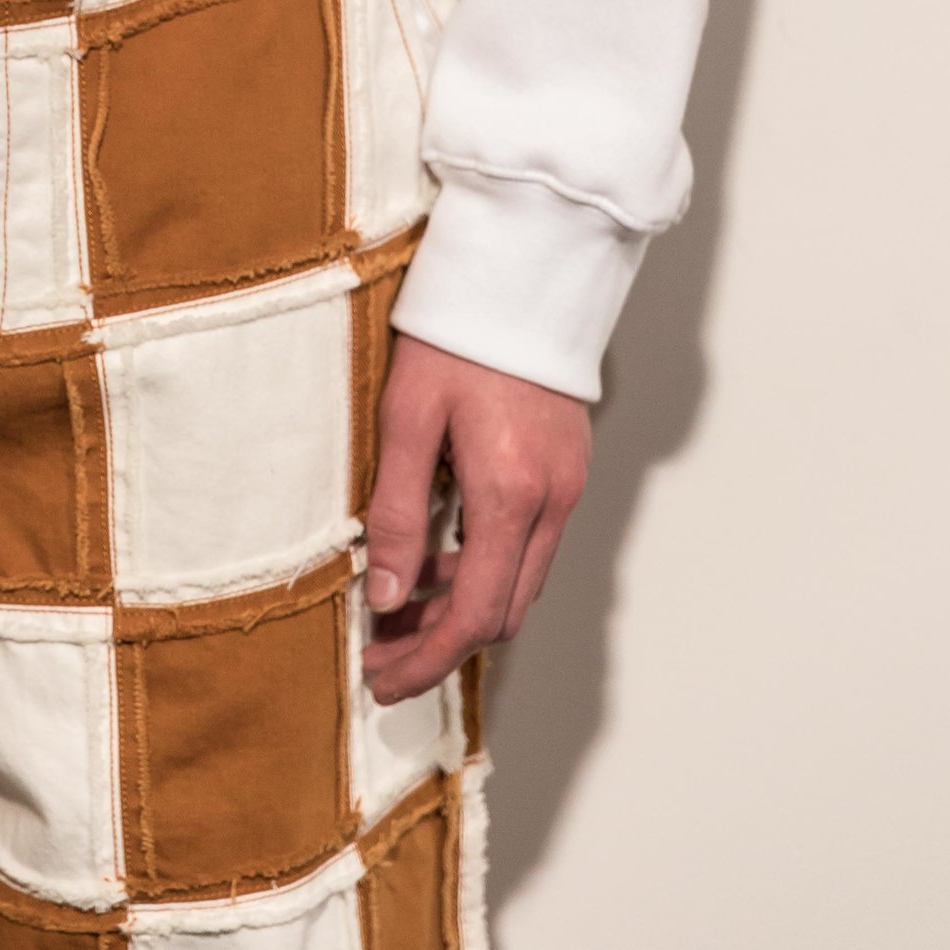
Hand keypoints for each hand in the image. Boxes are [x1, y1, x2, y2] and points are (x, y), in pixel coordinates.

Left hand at [361, 330, 589, 705]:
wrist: (521, 270)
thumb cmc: (455, 332)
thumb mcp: (406, 417)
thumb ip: (397, 512)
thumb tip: (386, 597)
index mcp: (511, 494)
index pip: (475, 615)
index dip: (427, 660)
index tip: (383, 680)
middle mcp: (552, 501)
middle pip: (503, 611)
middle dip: (441, 644)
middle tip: (381, 652)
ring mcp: (568, 486)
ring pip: (520, 582)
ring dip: (464, 607)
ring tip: (399, 609)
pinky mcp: (568, 468)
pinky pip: (530, 545)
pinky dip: (486, 568)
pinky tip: (440, 556)